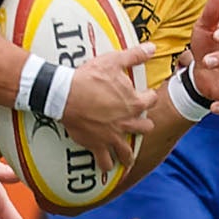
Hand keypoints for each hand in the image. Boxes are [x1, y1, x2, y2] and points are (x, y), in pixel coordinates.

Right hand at [58, 41, 154, 175]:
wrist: (65, 95)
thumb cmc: (89, 78)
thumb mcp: (113, 61)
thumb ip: (135, 55)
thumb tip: (152, 47)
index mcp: (134, 102)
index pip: (151, 101)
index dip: (149, 97)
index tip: (145, 96)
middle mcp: (127, 122)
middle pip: (145, 128)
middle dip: (143, 126)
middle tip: (138, 126)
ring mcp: (112, 136)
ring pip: (127, 150)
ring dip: (129, 154)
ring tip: (128, 159)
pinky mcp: (97, 145)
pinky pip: (104, 161)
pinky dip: (106, 166)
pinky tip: (106, 170)